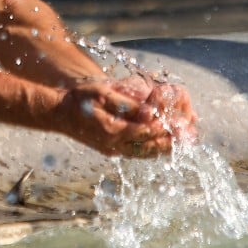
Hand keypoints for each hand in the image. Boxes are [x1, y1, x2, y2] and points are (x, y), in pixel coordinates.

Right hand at [55, 77, 196, 157]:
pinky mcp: (110, 150)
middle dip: (170, 143)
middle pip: (148, 147)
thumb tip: (151, 113)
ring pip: (143, 154)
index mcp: (112, 130)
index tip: (181, 124)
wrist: (58, 113)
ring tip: (182, 145)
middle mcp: (113, 145)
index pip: (145, 132)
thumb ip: (127, 104)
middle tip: (189, 138)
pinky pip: (135, 154)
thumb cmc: (80, 98)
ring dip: (163, 150)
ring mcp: (111, 150)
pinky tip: (162, 148)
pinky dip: (151, 151)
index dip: (165, 128)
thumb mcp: (103, 93)